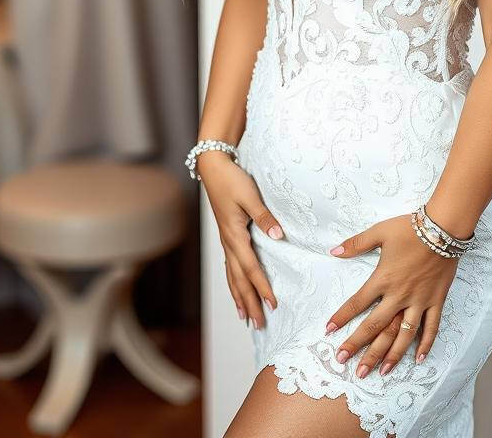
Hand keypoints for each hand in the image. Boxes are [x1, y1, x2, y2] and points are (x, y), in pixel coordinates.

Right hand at [198, 150, 284, 330]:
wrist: (212, 167)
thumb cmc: (232, 179)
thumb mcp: (250, 196)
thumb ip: (264, 217)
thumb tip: (279, 236)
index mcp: (235, 235)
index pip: (251, 268)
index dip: (262, 287)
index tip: (272, 305)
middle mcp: (228, 242)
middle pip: (239, 279)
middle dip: (250, 302)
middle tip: (260, 324)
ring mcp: (225, 240)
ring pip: (232, 276)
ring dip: (239, 297)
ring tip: (245, 318)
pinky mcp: (226, 236)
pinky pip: (230, 266)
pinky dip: (233, 282)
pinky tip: (236, 289)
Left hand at [324, 213, 458, 377]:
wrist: (442, 228)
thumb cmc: (408, 229)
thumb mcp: (378, 232)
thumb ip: (356, 244)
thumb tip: (333, 251)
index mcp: (383, 279)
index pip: (357, 303)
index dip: (342, 317)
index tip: (328, 331)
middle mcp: (399, 295)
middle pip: (376, 327)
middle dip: (361, 347)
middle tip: (347, 364)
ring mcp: (419, 301)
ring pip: (403, 335)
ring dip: (391, 355)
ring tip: (380, 373)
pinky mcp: (436, 302)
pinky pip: (431, 328)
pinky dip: (426, 344)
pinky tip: (418, 360)